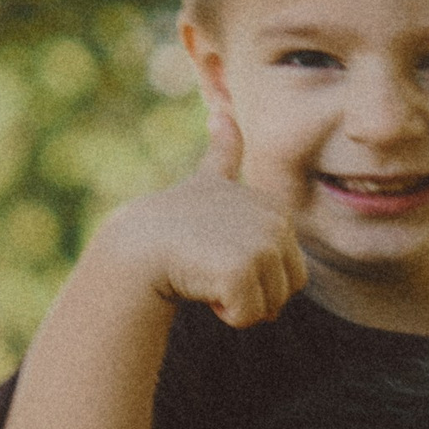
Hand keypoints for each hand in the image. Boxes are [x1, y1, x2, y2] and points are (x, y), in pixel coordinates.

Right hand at [104, 106, 306, 331]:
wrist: (138, 246)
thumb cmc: (170, 223)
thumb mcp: (206, 182)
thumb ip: (224, 154)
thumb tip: (222, 112)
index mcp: (273, 208)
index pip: (291, 270)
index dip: (256, 276)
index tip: (220, 253)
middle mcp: (274, 220)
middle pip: (287, 289)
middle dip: (254, 294)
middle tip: (213, 270)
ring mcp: (261, 243)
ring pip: (269, 306)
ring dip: (238, 305)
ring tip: (205, 274)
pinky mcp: (243, 268)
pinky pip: (248, 316)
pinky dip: (226, 314)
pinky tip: (202, 285)